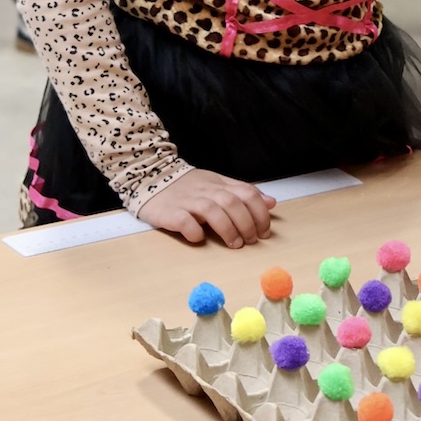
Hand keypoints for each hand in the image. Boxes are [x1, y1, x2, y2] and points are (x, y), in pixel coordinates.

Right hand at [138, 169, 275, 246]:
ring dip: (228, 229)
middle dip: (247, 223)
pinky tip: (199, 239)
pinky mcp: (170, 212)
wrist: (149, 176)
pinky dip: (195, 231)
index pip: (247, 193)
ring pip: (213, 211)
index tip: (265, 231)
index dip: (260, 213)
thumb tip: (271, 202)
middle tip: (251, 241)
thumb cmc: (188, 186)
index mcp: (220, 184)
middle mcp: (206, 191)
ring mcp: (188, 201)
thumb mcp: (218, 184)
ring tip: (235, 244)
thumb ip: (243, 193)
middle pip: (233, 204)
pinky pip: (185, 222)